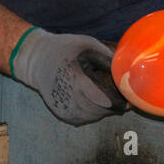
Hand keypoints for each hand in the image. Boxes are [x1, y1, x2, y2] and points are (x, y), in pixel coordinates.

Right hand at [11, 28, 127, 125]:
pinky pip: (82, 119)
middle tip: (123, 101)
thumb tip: (125, 68)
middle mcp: (69, 97)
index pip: (103, 100)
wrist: (36, 59)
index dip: (118, 102)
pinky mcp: (60, 112)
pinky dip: (92, 114)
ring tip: (111, 101)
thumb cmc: (64, 49)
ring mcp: (63, 107)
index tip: (127, 99)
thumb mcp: (86, 44)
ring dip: (104, 111)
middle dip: (113, 107)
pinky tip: (96, 104)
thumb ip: (106, 56)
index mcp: (76, 79)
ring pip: (92, 117)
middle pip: (100, 111)